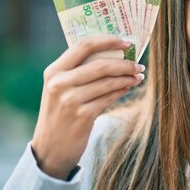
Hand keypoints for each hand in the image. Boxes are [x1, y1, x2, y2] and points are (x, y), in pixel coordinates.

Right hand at [31, 35, 144, 179]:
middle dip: (124, 63)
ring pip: (108, 81)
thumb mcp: (61, 89)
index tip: (126, 42)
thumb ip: (79, 71)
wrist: (50, 149)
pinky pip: (109, 98)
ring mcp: (70, 100)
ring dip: (127, 77)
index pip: (84, 45)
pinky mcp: (82, 116)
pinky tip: (129, 87)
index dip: (108, 41)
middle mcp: (59, 83)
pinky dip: (122, 90)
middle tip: (138, 65)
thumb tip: (116, 54)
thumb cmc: (61, 113)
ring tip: (138, 76)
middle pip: (100, 64)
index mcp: (54, 71)